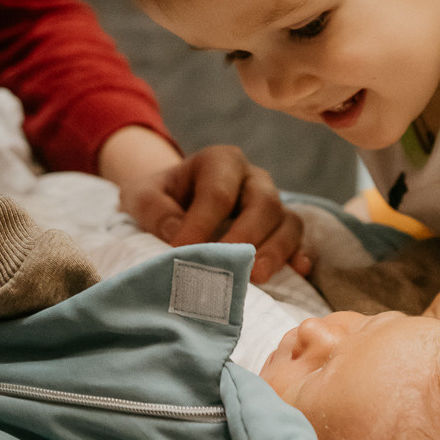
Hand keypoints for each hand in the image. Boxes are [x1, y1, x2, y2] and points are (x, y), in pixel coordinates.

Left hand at [118, 146, 308, 283]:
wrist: (174, 201)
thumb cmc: (160, 198)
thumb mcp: (141, 196)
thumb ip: (153, 210)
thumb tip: (177, 235)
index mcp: (220, 162)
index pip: (218, 192)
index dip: (202, 224)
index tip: (181, 253)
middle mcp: (253, 178)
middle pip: (263, 202)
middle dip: (247, 236)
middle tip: (228, 266)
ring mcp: (272, 202)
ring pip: (287, 220)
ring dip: (275, 250)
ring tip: (256, 277)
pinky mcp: (281, 227)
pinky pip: (298, 239)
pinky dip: (297, 255)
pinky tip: (296, 271)